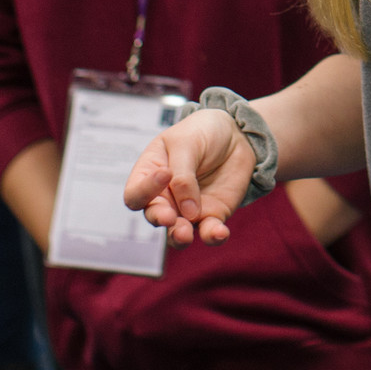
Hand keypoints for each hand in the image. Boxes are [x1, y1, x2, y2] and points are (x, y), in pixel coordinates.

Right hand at [124, 109, 256, 248]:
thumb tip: (187, 211)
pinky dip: (213, 236)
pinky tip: (219, 232)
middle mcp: (165, 198)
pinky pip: (209, 232)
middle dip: (160, 219)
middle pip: (154, 217)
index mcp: (149, 175)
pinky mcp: (212, 216)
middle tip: (169, 217)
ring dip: (180, 236)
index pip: (135, 194)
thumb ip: (182, 175)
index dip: (144, 191)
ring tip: (186, 233)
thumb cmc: (201, 133)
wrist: (236, 134)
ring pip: (177, 233)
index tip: (165, 174)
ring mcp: (187, 210)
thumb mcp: (187, 143)